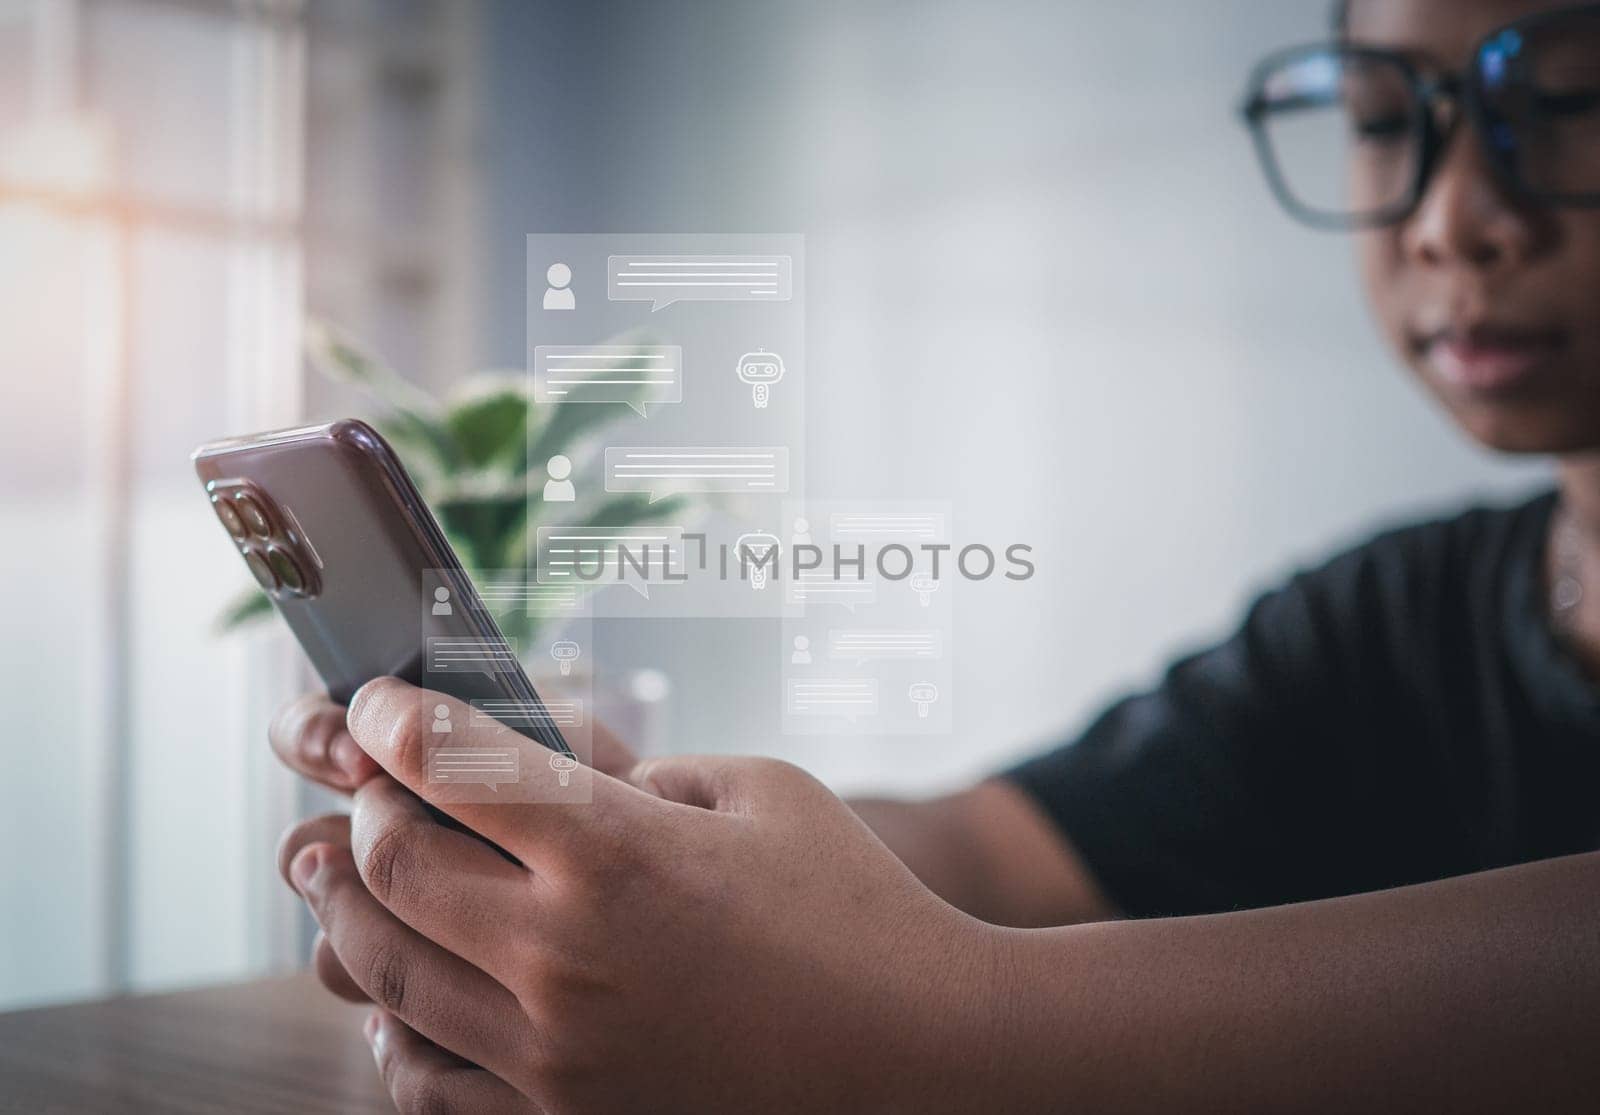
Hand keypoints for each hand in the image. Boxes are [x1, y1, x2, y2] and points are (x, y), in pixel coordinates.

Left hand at [279, 677, 1000, 1112]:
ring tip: (352, 877)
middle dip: (366, 809)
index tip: (378, 707)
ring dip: (349, 911)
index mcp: (616, 850)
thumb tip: (551, 768)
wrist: (918, 1056)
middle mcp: (563, 954)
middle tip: (377, 789)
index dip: (391, 721)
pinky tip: (401, 997)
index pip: (448, 765)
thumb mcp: (760, 789)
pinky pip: (424, 1081)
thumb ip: (643, 770)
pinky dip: (392, 1026)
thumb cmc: (853, 907)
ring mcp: (555, 1053)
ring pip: (383, 974)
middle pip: (389, 866)